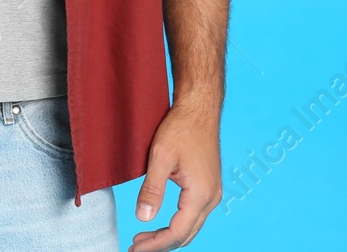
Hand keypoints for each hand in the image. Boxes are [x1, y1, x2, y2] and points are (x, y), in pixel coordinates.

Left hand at [129, 101, 222, 250]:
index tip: (133, 248)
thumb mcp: (160, 157)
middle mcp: (211, 198)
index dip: (155, 244)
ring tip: (143, 238)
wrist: (199, 108)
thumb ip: (152, 189)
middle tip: (134, 246)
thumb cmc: (180, 128)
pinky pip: (194, 216)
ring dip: (168, 236)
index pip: (177, 232)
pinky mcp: (209, 187)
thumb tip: (143, 218)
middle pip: (186, 235)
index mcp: (200, 193)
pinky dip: (177, 225)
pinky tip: (161, 222)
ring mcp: (213, 193)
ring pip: (191, 228)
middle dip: (160, 244)